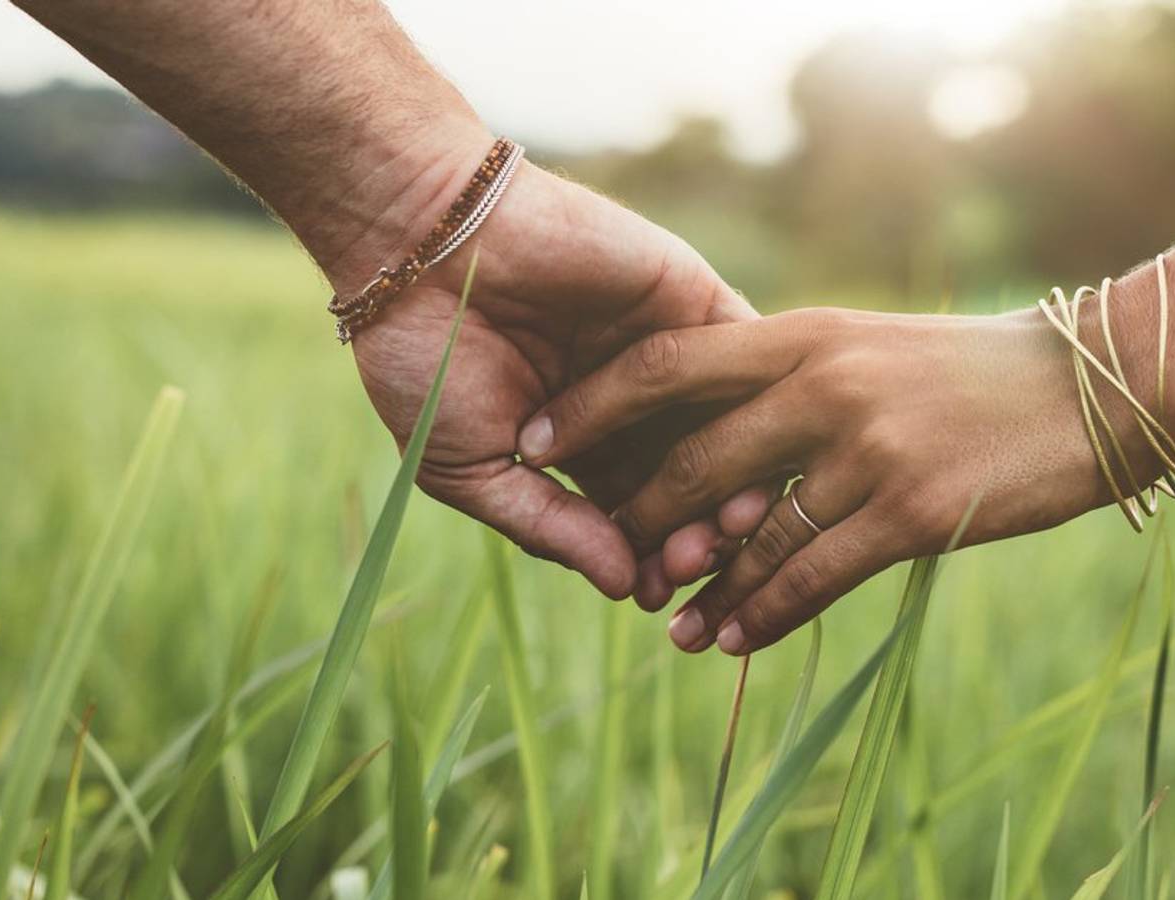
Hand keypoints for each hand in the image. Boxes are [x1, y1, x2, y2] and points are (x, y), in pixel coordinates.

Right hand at [348, 152, 773, 603]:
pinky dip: (754, 403)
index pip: (640, 518)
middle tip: (696, 564)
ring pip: (728, 429)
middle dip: (698, 531)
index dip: (652, 559)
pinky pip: (745, 356)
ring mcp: (669, 351)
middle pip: (694, 483)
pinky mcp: (690, 298)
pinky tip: (752, 449)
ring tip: (727, 523)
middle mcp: (636, 405)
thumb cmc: (425, 359)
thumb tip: (624, 588)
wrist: (420, 244)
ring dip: (736, 479)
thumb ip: (549, 527)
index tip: (656, 595)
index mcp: (584, 448)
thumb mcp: (472, 467)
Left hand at [517, 307, 1174, 652]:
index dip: (591, 407)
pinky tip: (735, 640)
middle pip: (693, 463)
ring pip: (749, 536)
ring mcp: (867, 449)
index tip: (538, 439)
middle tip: (614, 563)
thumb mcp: (870, 346)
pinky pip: (811, 578)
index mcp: (805, 333)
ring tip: (668, 628)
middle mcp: (824, 384)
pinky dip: (764, 615)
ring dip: (702, 590)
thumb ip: (792, 376)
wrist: (1091, 385)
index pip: (667, 364)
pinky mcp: (910, 512)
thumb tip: (713, 429)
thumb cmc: (972, 371)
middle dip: (641, 521)